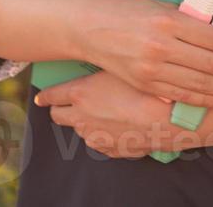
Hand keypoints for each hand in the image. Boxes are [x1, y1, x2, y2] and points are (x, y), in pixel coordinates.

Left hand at [35, 71, 179, 158]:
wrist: (170, 118)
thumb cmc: (148, 87)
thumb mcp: (122, 68)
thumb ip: (102, 69)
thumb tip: (96, 63)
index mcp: (81, 94)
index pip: (51, 96)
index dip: (46, 95)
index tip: (42, 97)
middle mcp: (82, 118)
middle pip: (57, 116)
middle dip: (61, 109)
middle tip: (73, 102)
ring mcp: (95, 136)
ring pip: (80, 129)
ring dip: (87, 121)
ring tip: (107, 110)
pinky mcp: (109, 150)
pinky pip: (99, 142)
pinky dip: (104, 134)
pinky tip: (120, 123)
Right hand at [67, 0, 212, 108]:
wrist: (89, 29)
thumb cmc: (126, 11)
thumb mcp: (160, 6)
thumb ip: (187, 20)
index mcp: (170, 21)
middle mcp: (162, 46)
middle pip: (211, 65)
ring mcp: (152, 68)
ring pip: (199, 84)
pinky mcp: (145, 84)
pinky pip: (180, 95)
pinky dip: (203, 100)